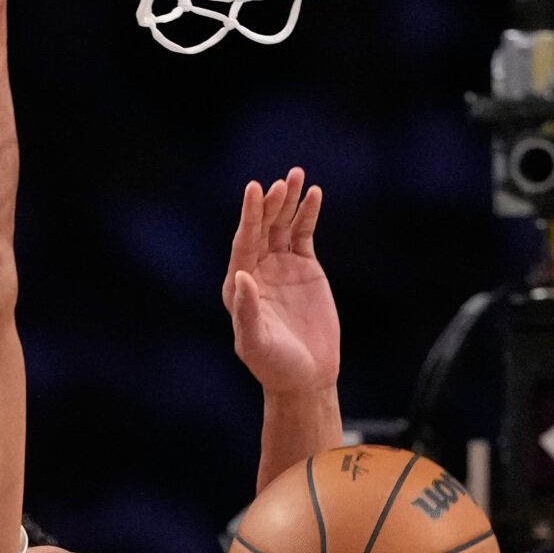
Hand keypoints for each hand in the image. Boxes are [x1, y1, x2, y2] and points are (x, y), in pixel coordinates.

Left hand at [223, 170, 339, 394]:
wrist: (306, 375)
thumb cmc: (275, 365)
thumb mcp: (256, 342)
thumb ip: (247, 310)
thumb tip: (242, 273)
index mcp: (239, 284)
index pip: (243, 242)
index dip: (249, 216)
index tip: (254, 190)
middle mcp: (257, 269)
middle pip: (262, 228)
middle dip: (271, 204)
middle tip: (281, 184)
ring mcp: (281, 265)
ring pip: (282, 225)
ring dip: (289, 201)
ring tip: (298, 176)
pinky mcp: (304, 266)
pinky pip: (304, 233)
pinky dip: (308, 213)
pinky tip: (314, 194)